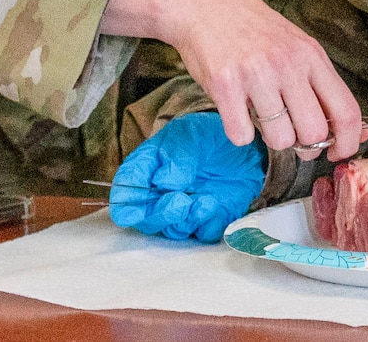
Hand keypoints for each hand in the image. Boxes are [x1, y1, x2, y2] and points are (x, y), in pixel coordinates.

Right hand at [103, 0, 365, 160]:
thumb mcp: (298, 47)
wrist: (204, 6)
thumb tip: (359, 130)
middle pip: (314, 132)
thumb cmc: (255, 30)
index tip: (338, 153)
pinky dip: (240, 133)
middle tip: (295, 139)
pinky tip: (237, 112)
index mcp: (311, 55)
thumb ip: (323, 86)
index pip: (346, 110)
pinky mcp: (225, 85)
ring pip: (280, 139)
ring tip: (263, 117)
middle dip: (307, 147)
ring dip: (272, 139)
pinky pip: (242, 135)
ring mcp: (255, 74)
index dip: (348, 142)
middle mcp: (287, 64)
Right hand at [109, 113, 265, 241]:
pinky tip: (214, 205)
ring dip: (187, 219)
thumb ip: (175, 161)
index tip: (137, 208)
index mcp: (146, 172)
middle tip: (180, 201)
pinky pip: (202, 233)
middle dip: (161, 215)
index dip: (126, 206)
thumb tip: (162, 185)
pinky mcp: (208, 219)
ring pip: (173, 230)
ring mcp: (183, 210)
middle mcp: (160, 196)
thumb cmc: (205, 135)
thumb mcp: (188, 138)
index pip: (124, 196)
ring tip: (205, 200)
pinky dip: (207, 223)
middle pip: (146, 220)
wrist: (243, 143)